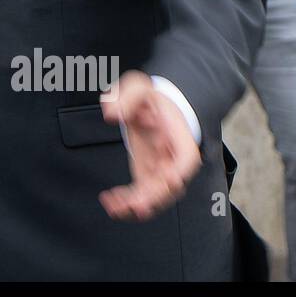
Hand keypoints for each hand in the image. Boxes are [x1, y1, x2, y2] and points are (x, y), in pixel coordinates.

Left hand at [98, 71, 201, 220]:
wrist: (153, 107)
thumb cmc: (151, 99)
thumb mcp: (140, 88)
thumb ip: (126, 98)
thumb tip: (111, 114)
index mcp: (180, 140)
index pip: (186, 160)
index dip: (179, 172)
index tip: (170, 180)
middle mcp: (174, 162)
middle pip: (170, 187)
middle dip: (153, 198)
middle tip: (135, 205)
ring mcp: (160, 172)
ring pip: (154, 198)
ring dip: (136, 206)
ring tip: (115, 207)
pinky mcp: (146, 176)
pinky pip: (138, 195)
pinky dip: (125, 202)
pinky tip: (109, 201)